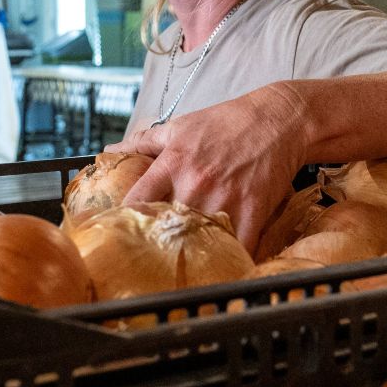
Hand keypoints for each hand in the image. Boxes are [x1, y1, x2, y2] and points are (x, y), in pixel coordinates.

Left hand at [110, 83, 308, 254]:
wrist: (277, 121)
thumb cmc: (226, 123)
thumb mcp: (180, 126)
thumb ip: (143, 142)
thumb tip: (110, 152)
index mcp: (172, 163)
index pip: (136, 201)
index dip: (127, 220)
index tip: (126, 233)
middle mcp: (194, 184)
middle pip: (166, 227)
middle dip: (160, 241)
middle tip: (158, 254)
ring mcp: (224, 199)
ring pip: (200, 241)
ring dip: (195, 253)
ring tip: (189, 265)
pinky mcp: (252, 211)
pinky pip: (238, 246)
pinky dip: (231, 258)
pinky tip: (226, 265)